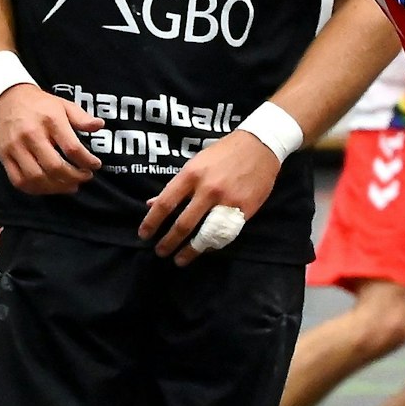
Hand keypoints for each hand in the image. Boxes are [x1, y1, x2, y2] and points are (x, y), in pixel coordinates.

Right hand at [0, 85, 104, 194]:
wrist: (7, 98)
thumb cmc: (39, 104)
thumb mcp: (64, 105)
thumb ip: (82, 117)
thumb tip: (99, 125)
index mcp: (50, 120)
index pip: (72, 148)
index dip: (87, 161)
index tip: (96, 165)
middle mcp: (32, 134)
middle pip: (55, 166)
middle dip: (74, 177)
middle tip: (85, 177)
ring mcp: (15, 147)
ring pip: (36, 177)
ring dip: (57, 187)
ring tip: (70, 185)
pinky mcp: (4, 157)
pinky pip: (19, 181)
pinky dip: (36, 189)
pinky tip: (49, 187)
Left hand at [138, 128, 278, 263]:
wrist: (260, 146)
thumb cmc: (224, 152)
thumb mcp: (196, 162)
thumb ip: (176, 185)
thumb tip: (152, 204)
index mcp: (191, 174)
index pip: (165, 204)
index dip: (151, 222)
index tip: (144, 235)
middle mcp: (208, 189)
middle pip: (183, 224)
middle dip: (168, 242)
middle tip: (160, 252)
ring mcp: (227, 201)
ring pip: (204, 235)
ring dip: (189, 251)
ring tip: (179, 259)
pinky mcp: (244, 210)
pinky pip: (226, 233)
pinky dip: (212, 245)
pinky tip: (204, 249)